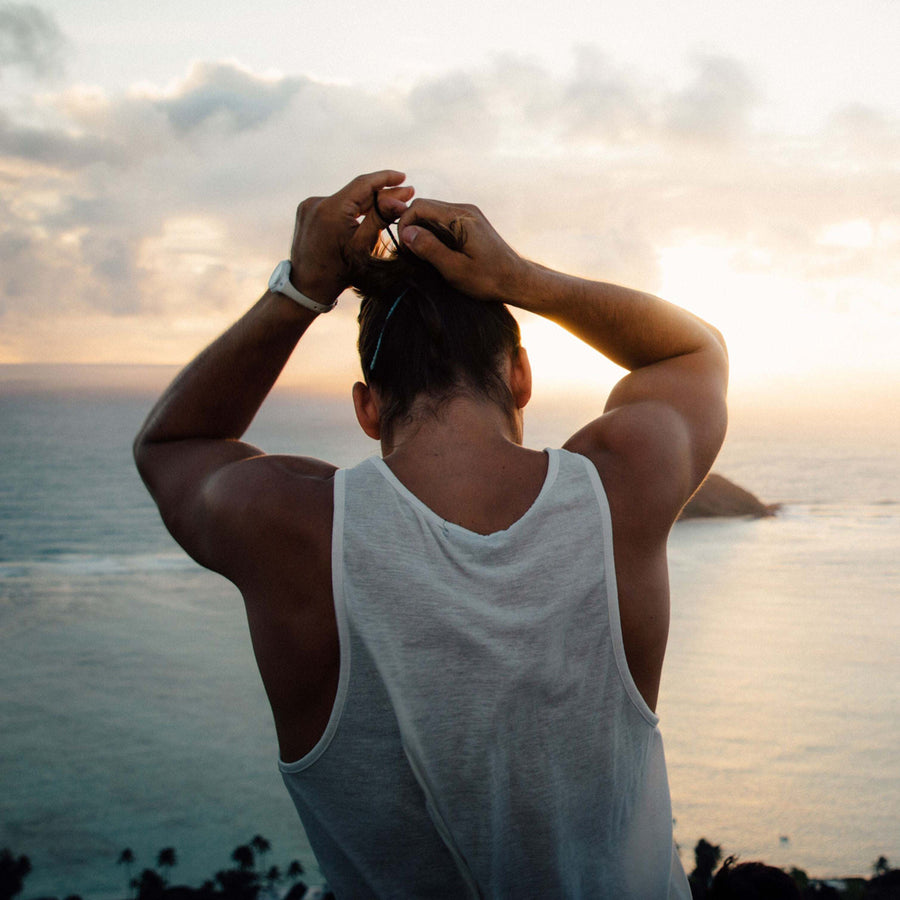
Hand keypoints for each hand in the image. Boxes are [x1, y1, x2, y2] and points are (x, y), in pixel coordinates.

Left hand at [289, 170, 413, 304]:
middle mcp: (317, 202)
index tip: (403, 177)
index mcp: (332, 210)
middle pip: (356, 192)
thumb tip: (401, 201)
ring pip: (346, 198)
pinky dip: (351, 207)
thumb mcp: (362, 246)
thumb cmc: (337, 272)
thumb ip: (380, 219)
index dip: (385, 178)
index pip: (363, 184)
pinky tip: (367, 210)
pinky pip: (334, 205)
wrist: (307, 287)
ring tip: (390, 202)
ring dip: (367, 201)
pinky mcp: (306, 211)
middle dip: (381, 193)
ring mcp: (309, 205)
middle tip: (405, 194)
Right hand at [396, 199, 528, 303]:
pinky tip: (436, 251)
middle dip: (412, 227)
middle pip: (425, 207)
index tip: (404, 248)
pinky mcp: (471, 222)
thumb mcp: (455, 269)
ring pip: (433, 213)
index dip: (405, 224)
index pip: (420, 206)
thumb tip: (407, 233)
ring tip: (422, 255)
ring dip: (422, 230)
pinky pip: (444, 220)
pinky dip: (434, 232)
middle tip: (411, 253)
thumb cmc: (488, 278)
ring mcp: (469, 215)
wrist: (516, 279)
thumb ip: (430, 249)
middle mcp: (465, 210)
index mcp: (461, 218)